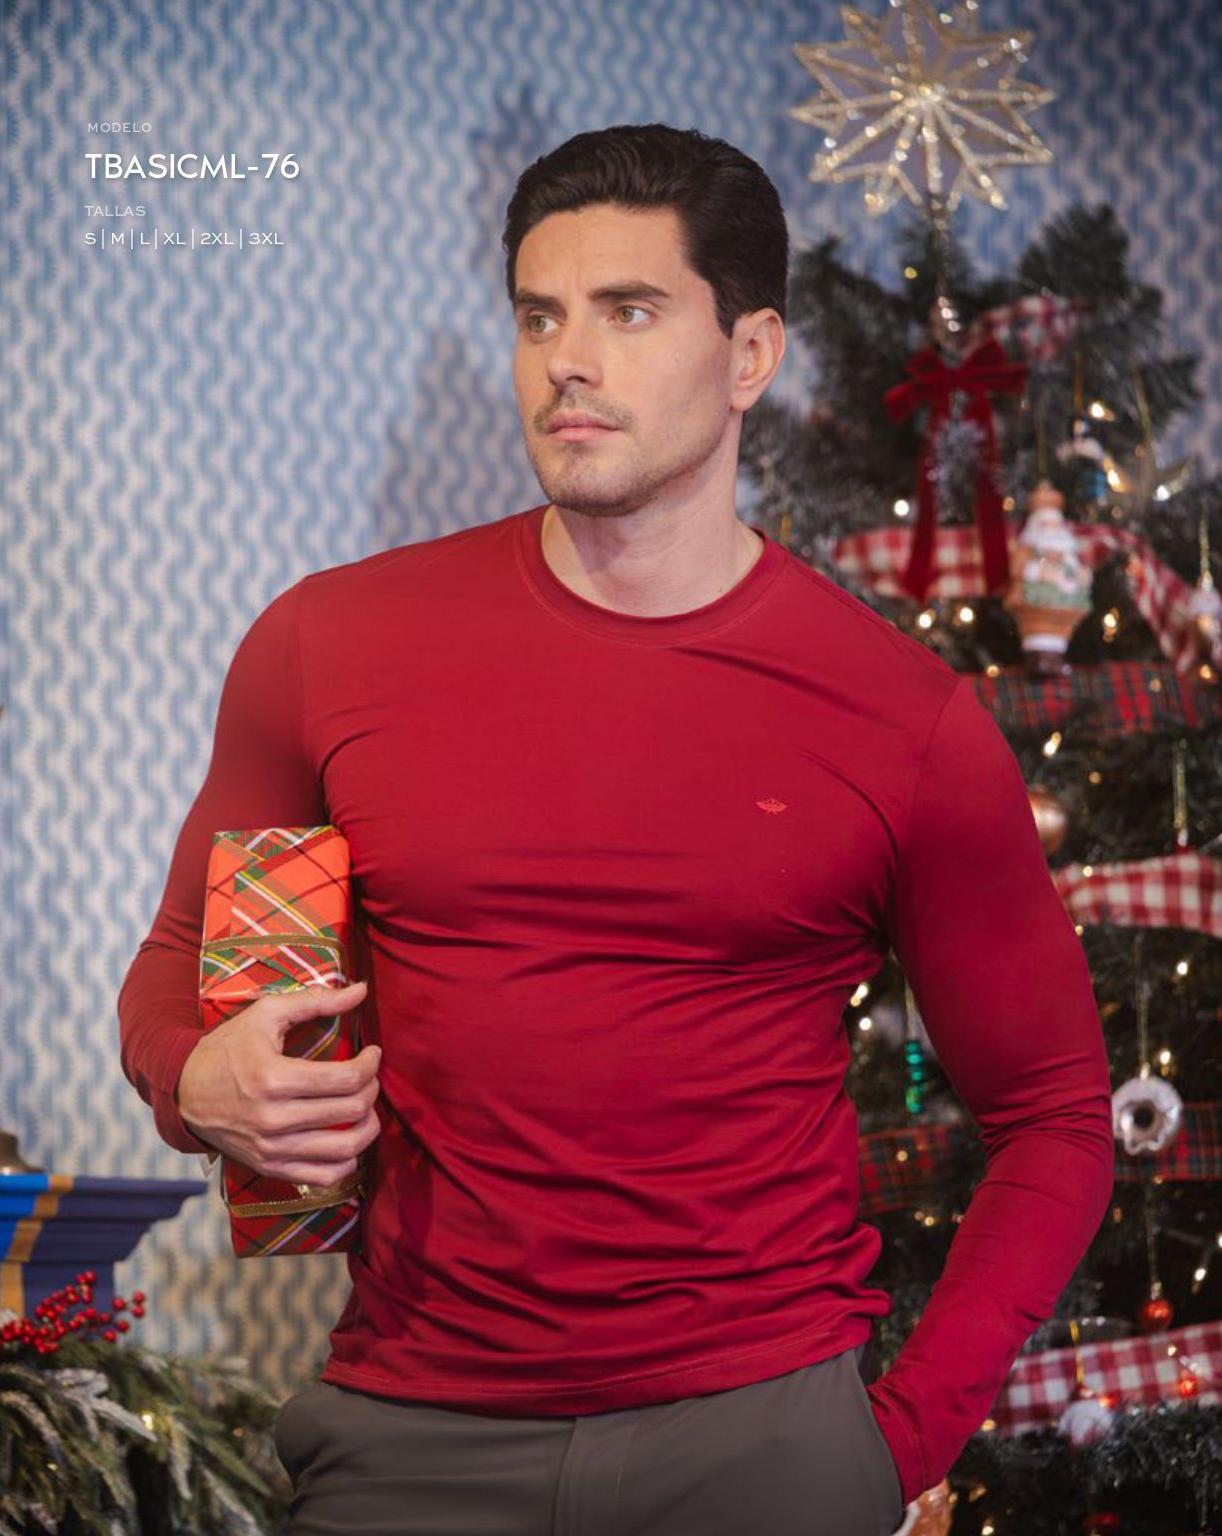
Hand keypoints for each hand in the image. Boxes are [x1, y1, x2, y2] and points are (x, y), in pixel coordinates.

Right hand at [176, 980, 381, 1185]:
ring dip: (367, 1127)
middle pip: (350, 1111)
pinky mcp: (269, 1167)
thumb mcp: (266, 1014)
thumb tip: (362, 990)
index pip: (346, 1079)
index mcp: (273, 1078)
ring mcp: (271, 1149)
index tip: (372, 1053)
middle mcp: (273, 1119)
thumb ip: (316, 1001)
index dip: (370, 1065)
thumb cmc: (229, 1047)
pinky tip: (348, 1139)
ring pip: (344, 1149)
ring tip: (365, 1108)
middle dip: (371, 1089)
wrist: (185, 1091)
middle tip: (367, 1076)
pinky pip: (324, 1177)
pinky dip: (347, 1161)